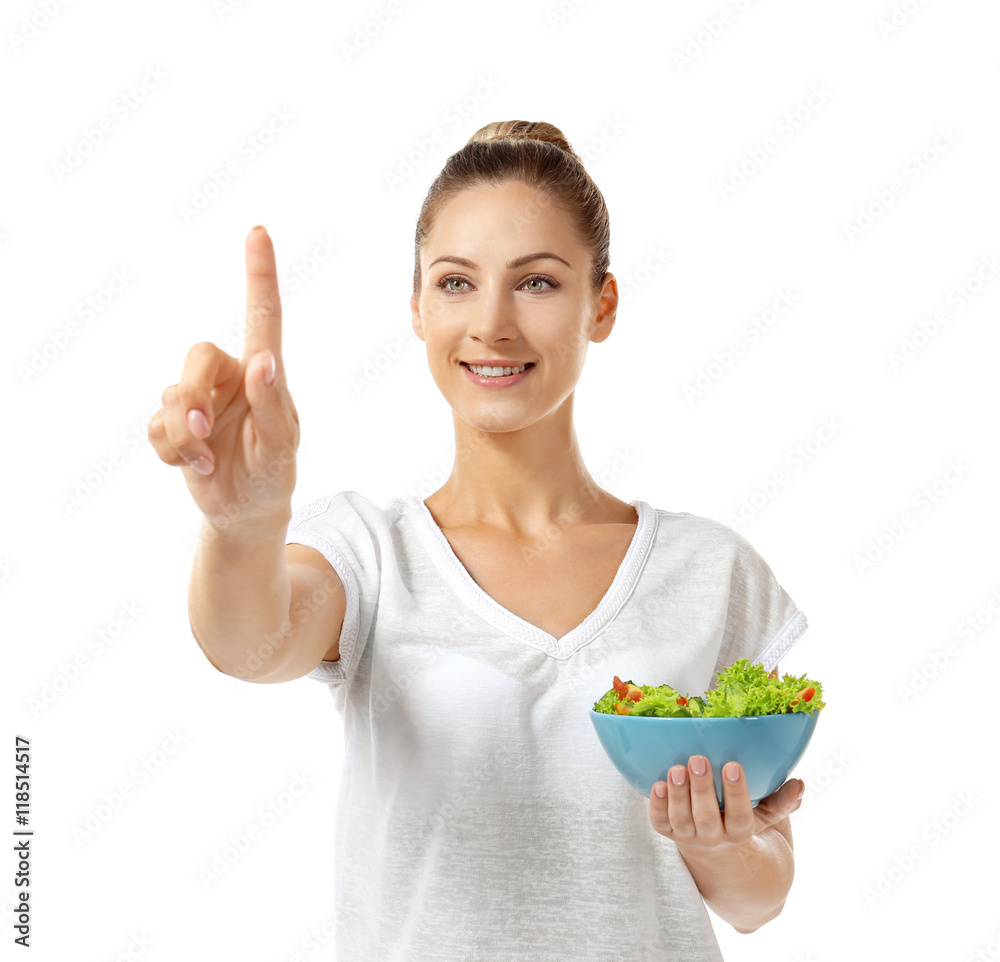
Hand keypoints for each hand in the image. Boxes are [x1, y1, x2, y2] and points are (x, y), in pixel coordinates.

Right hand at [148, 226, 299, 529]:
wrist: (244, 511)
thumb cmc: (273, 474)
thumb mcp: (281, 447)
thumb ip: (273, 405)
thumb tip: (264, 362)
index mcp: (264, 374)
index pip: (263, 318)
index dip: (260, 275)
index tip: (259, 232)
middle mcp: (230, 377)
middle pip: (197, 356)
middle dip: (194, 395)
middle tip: (205, 430)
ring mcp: (201, 399)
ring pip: (171, 394)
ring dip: (183, 433)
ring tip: (206, 458)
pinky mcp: (176, 423)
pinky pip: (155, 425)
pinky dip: (171, 450)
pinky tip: (194, 465)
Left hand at [647, 755, 802, 852]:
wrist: (720, 859)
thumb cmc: (745, 824)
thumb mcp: (767, 818)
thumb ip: (782, 801)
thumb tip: (799, 784)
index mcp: (740, 834)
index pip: (740, 817)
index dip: (736, 793)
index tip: (733, 765)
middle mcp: (713, 839)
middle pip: (706, 820)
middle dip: (702, 790)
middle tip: (698, 759)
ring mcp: (688, 837)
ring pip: (681, 822)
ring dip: (677, 795)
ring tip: (676, 768)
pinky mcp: (669, 833)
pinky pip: (660, 824)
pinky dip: (656, 806)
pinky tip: (656, 784)